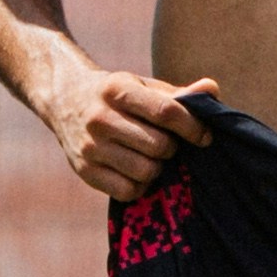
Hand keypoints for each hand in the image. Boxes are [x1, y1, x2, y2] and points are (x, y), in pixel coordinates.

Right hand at [45, 67, 216, 201]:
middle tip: (167, 143)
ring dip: (157, 167)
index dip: (193, 127)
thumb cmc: (119, 95)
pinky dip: (140, 185)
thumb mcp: (144, 86)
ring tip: (150, 156)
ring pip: (146, 171)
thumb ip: (179, 94)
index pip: (166, 112)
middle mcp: (99, 118)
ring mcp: (89, 146)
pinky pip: (128, 191)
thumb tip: (212, 89)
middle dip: (172, 147)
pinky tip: (136, 171)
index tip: (204, 136)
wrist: (65, 99)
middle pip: (159, 146)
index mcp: (117, 90)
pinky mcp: (84, 171)